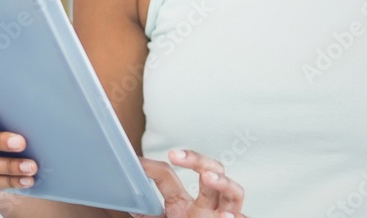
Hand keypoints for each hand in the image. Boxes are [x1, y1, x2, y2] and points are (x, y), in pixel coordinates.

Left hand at [133, 149, 247, 217]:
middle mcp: (205, 206)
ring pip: (233, 192)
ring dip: (223, 182)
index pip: (168, 177)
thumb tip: (129, 203)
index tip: (138, 163)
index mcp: (181, 203)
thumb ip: (148, 214)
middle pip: (209, 171)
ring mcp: (221, 217)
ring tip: (208, 177)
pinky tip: (227, 216)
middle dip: (196, 159)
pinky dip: (237, 216)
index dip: (151, 167)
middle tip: (175, 155)